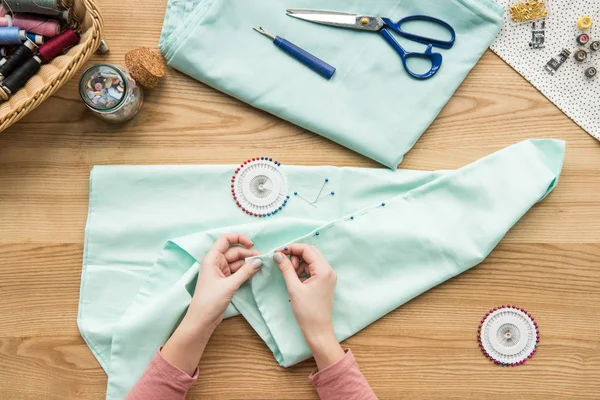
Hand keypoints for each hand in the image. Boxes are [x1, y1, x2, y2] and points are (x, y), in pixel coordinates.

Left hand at [187, 233, 262, 330]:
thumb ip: (245, 272)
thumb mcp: (230, 285)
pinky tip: (254, 275)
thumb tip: (259, 261)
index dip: (239, 238)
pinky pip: (237, 272)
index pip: (225, 240)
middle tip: (263, 260)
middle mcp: (216, 262)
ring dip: (248, 264)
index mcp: (212, 259)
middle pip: (234, 252)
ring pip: (237, 262)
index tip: (252, 245)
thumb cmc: (210, 300)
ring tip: (261, 267)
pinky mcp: (224, 281)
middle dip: (248, 254)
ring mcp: (220, 272)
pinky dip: (245, 272)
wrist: (202, 320)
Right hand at [274, 244, 344, 369]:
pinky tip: (295, 280)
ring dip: (298, 263)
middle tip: (283, 264)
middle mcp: (329, 270)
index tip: (278, 252)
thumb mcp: (294, 288)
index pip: (307, 249)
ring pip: (311, 260)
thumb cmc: (307, 312)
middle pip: (311, 252)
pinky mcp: (325, 282)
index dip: (292, 248)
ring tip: (290, 276)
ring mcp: (328, 276)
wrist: (318, 331)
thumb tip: (277, 255)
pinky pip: (313, 269)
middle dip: (295, 255)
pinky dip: (302, 270)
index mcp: (324, 270)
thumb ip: (286, 269)